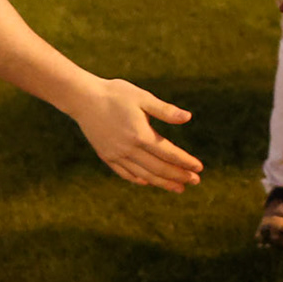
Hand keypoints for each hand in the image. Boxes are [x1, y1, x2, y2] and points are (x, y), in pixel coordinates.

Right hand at [65, 77, 203, 193]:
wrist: (83, 98)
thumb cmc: (116, 94)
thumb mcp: (142, 97)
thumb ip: (165, 110)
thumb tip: (188, 117)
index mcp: (140, 134)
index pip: (169, 153)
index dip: (185, 162)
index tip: (199, 168)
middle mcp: (128, 149)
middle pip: (158, 168)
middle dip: (178, 176)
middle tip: (195, 181)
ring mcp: (116, 155)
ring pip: (143, 174)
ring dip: (163, 182)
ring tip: (178, 188)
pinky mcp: (106, 156)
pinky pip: (125, 173)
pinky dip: (139, 179)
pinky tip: (148, 182)